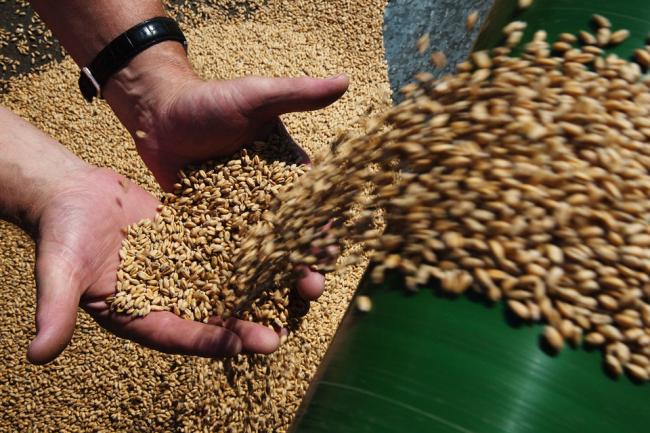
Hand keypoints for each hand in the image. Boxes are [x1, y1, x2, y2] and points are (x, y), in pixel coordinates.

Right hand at [28, 164, 282, 363]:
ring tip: (293, 293)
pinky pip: (228, 248)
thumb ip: (55, 309)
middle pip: (212, 316)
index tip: (241, 345)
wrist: (74, 195)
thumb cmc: (60, 233)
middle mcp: (169, 297)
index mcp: (140, 315)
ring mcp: (187, 270)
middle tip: (283, 332)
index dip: (209, 340)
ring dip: (259, 288)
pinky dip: (252, 249)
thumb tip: (38, 355)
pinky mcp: (198, 241)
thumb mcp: (58, 271)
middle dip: (247, 324)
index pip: (178, 335)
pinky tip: (280, 247)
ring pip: (228, 283)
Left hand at [104, 43, 347, 302]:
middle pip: (292, 241)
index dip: (323, 232)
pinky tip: (238, 307)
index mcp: (288, 174)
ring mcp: (240, 219)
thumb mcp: (255, 95)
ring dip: (273, 283)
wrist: (159, 114)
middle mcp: (269, 202)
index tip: (329, 254)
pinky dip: (235, 281)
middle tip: (310, 291)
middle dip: (304, 266)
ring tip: (281, 310)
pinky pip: (225, 258)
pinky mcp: (211, 230)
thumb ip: (297, 94)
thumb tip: (345, 81)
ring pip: (263, 257)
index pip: (313, 208)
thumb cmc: (209, 100)